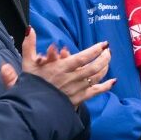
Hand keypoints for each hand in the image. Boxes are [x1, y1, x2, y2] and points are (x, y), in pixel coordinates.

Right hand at [1, 27, 115, 106]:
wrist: (29, 110)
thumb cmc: (29, 86)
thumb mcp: (27, 64)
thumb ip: (29, 46)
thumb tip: (29, 29)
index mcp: (61, 69)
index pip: (82, 58)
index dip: (95, 51)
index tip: (104, 44)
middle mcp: (71, 79)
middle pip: (93, 68)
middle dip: (104, 58)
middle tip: (108, 51)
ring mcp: (76, 90)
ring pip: (96, 78)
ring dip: (105, 68)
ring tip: (108, 60)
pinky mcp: (78, 99)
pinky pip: (95, 92)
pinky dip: (106, 87)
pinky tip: (113, 81)